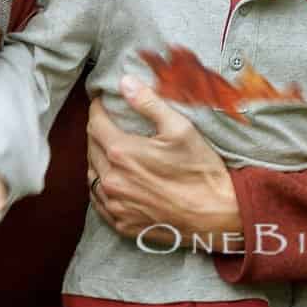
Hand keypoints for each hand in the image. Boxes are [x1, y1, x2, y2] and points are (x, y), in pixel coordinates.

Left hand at [86, 78, 240, 246]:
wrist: (216, 214)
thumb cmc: (200, 170)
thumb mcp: (179, 129)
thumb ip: (148, 103)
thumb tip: (124, 82)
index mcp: (121, 152)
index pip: (95, 124)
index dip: (97, 110)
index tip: (101, 103)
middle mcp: (112, 180)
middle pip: (91, 148)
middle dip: (97, 133)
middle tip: (108, 125)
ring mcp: (115, 205)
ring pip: (91, 175)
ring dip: (97, 160)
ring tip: (109, 151)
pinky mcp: (121, 223)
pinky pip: (98, 201)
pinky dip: (101, 187)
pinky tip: (113, 180)